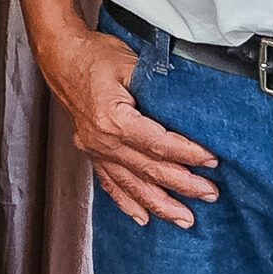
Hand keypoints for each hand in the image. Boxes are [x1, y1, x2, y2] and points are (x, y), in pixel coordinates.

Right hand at [35, 26, 218, 226]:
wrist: (61, 56)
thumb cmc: (95, 55)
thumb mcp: (130, 63)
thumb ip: (158, 86)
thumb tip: (189, 104)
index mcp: (112, 118)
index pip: (157, 144)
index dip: (187, 154)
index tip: (211, 160)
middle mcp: (102, 140)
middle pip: (148, 169)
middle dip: (182, 185)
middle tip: (210, 194)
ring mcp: (95, 149)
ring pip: (131, 185)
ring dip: (160, 204)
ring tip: (184, 219)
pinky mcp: (92, 151)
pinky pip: (111, 184)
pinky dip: (127, 203)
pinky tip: (142, 218)